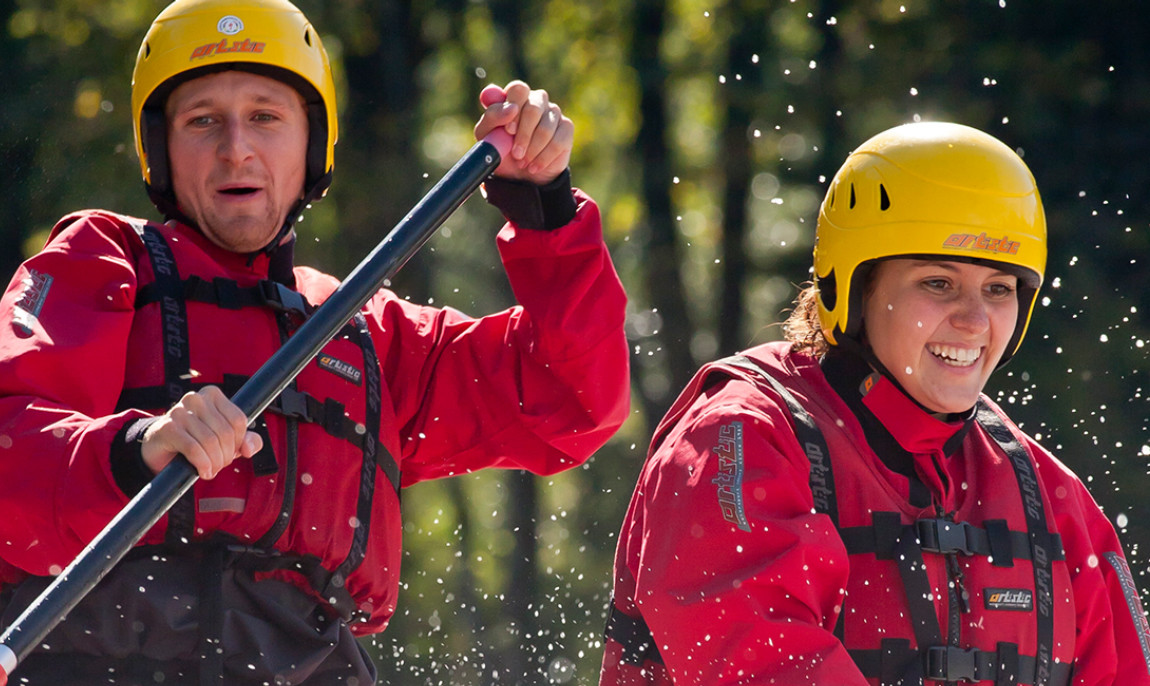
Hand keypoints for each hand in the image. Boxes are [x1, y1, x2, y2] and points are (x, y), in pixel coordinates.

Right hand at [141, 385, 261, 479]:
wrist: (160, 448)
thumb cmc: (197, 441)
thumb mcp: (226, 440)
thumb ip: (247, 441)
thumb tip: (249, 448)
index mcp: (213, 395)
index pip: (238, 420)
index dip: (238, 442)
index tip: (231, 452)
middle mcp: (196, 398)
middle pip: (225, 432)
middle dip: (226, 456)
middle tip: (219, 465)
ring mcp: (179, 411)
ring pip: (210, 442)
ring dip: (214, 463)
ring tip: (211, 469)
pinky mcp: (168, 427)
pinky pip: (194, 449)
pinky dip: (202, 464)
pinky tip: (202, 471)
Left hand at [473, 80, 572, 184]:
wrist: (519, 174)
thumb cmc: (501, 149)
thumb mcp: (487, 135)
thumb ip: (492, 117)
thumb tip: (511, 109)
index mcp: (516, 97)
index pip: (519, 90)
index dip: (514, 108)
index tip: (509, 130)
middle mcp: (536, 100)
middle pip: (534, 108)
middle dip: (523, 136)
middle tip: (516, 154)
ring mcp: (553, 112)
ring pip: (546, 128)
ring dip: (532, 151)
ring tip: (522, 163)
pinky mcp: (566, 128)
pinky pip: (558, 142)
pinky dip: (544, 158)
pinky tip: (535, 167)